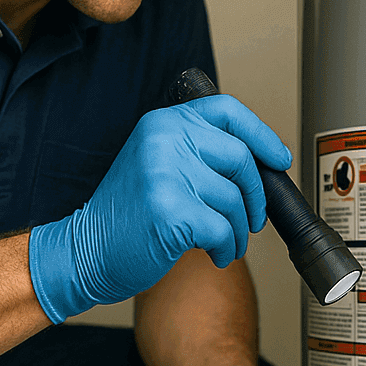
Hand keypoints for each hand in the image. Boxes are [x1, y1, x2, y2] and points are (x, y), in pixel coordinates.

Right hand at [28, 96, 290, 323]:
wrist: (86, 251)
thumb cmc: (126, 215)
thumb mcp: (157, 165)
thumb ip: (197, 152)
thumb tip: (258, 161)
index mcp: (163, 123)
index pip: (227, 111)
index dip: (262, 135)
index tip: (279, 158)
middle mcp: (164, 140)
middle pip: (240, 158)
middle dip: (255, 195)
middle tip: (252, 217)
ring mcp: (166, 174)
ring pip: (234, 200)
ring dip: (239, 230)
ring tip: (225, 242)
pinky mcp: (171, 211)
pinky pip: (224, 229)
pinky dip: (227, 247)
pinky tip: (215, 253)